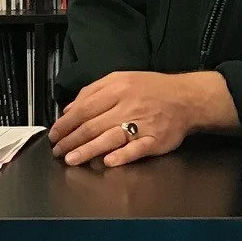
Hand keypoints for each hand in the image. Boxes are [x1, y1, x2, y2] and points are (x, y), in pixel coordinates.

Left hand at [48, 71, 239, 167]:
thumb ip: (94, 91)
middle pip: (93, 125)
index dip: (66, 123)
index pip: (84, 108)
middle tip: (57, 150)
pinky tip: (108, 162)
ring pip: (110, 138)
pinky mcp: (156, 140)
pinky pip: (137, 149)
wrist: (187, 98)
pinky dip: (122, 156)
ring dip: (88, 150)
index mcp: (118, 88)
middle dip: (71, 140)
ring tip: (71, 159)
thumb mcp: (122, 78)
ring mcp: (143, 124)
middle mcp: (128, 105)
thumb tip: (69, 108)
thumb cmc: (152, 89)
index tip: (55, 134)